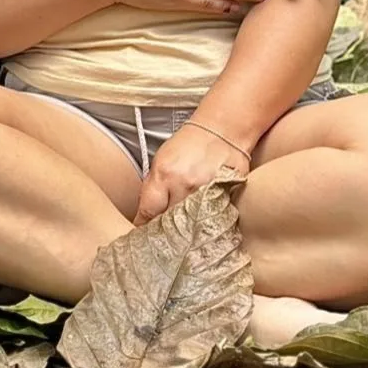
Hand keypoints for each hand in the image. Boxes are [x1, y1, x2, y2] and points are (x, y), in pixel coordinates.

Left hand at [133, 122, 248, 226]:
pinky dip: (206, 224)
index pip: (148, 211)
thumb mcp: (161, 160)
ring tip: (182, 233)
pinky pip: (212, 220)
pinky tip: (203, 225)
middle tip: (161, 237)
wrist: (222, 131)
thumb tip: (144, 214)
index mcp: (164, 174)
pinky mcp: (226, 197)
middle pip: (169, 222)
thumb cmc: (188, 144)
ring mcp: (208, 193)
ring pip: (190, 225)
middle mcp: (185, 185)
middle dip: (163, 231)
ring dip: (185, 230)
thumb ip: (153, 187)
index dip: (143, 226)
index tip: (141, 235)